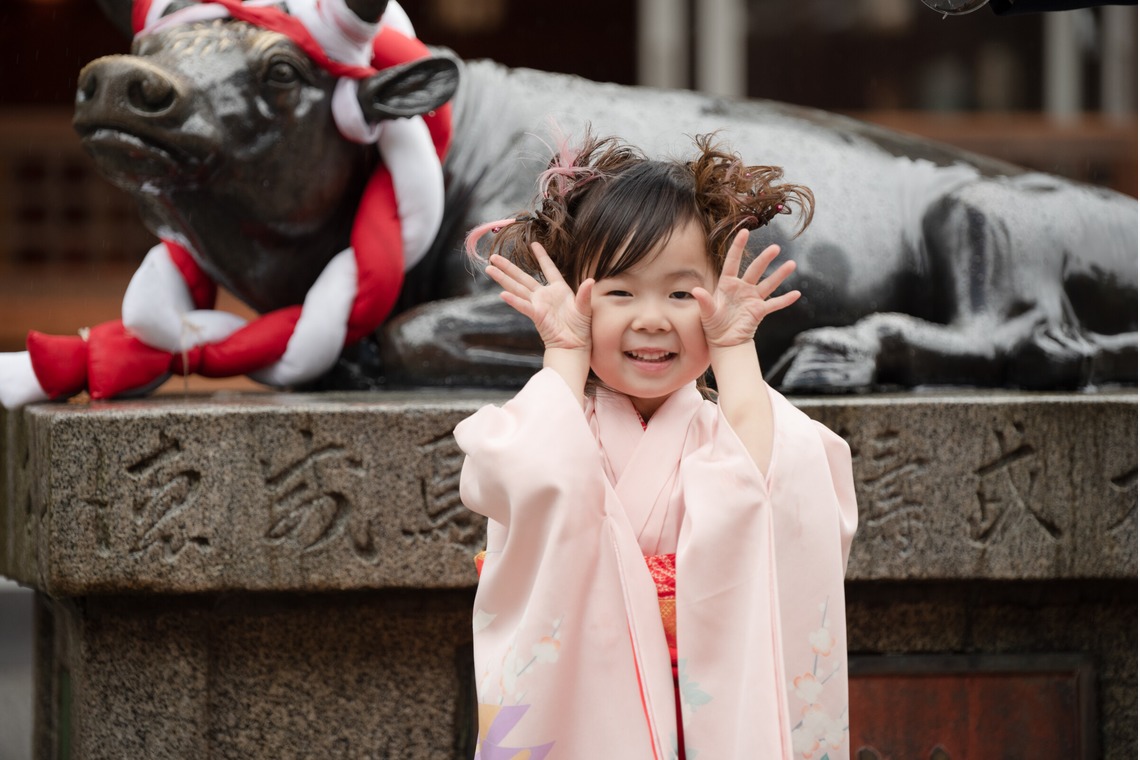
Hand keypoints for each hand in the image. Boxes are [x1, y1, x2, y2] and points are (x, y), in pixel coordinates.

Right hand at [486, 243, 593, 350]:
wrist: (575, 346)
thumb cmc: (581, 329)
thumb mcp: (585, 308)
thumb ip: (585, 294)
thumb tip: (591, 280)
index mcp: (558, 289)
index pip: (548, 268)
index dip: (541, 256)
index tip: (533, 243)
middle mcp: (545, 295)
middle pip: (523, 277)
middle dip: (508, 267)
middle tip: (493, 257)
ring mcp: (538, 305)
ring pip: (517, 288)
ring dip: (503, 279)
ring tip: (489, 269)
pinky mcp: (537, 316)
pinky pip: (524, 306)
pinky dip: (514, 301)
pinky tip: (503, 294)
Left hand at [692, 229, 799, 348]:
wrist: (724, 342)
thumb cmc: (713, 325)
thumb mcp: (706, 313)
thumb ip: (704, 301)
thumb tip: (696, 290)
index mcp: (727, 284)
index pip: (732, 262)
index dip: (738, 247)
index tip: (744, 231)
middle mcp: (741, 288)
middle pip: (755, 270)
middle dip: (765, 259)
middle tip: (775, 248)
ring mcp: (752, 299)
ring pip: (768, 284)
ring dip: (780, 275)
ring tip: (791, 263)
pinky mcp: (759, 311)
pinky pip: (774, 304)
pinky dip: (785, 300)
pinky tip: (796, 294)